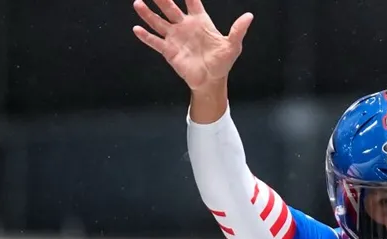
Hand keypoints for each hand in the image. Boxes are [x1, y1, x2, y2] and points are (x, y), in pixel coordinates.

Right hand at [131, 0, 252, 91]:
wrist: (211, 81)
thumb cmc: (222, 63)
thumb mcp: (232, 46)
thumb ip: (238, 30)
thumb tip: (249, 16)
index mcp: (200, 21)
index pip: (192, 1)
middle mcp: (184, 26)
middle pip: (170, 7)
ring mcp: (175, 37)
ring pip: (158, 22)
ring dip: (148, 13)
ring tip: (138, 3)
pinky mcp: (168, 51)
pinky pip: (155, 41)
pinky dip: (146, 36)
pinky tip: (136, 29)